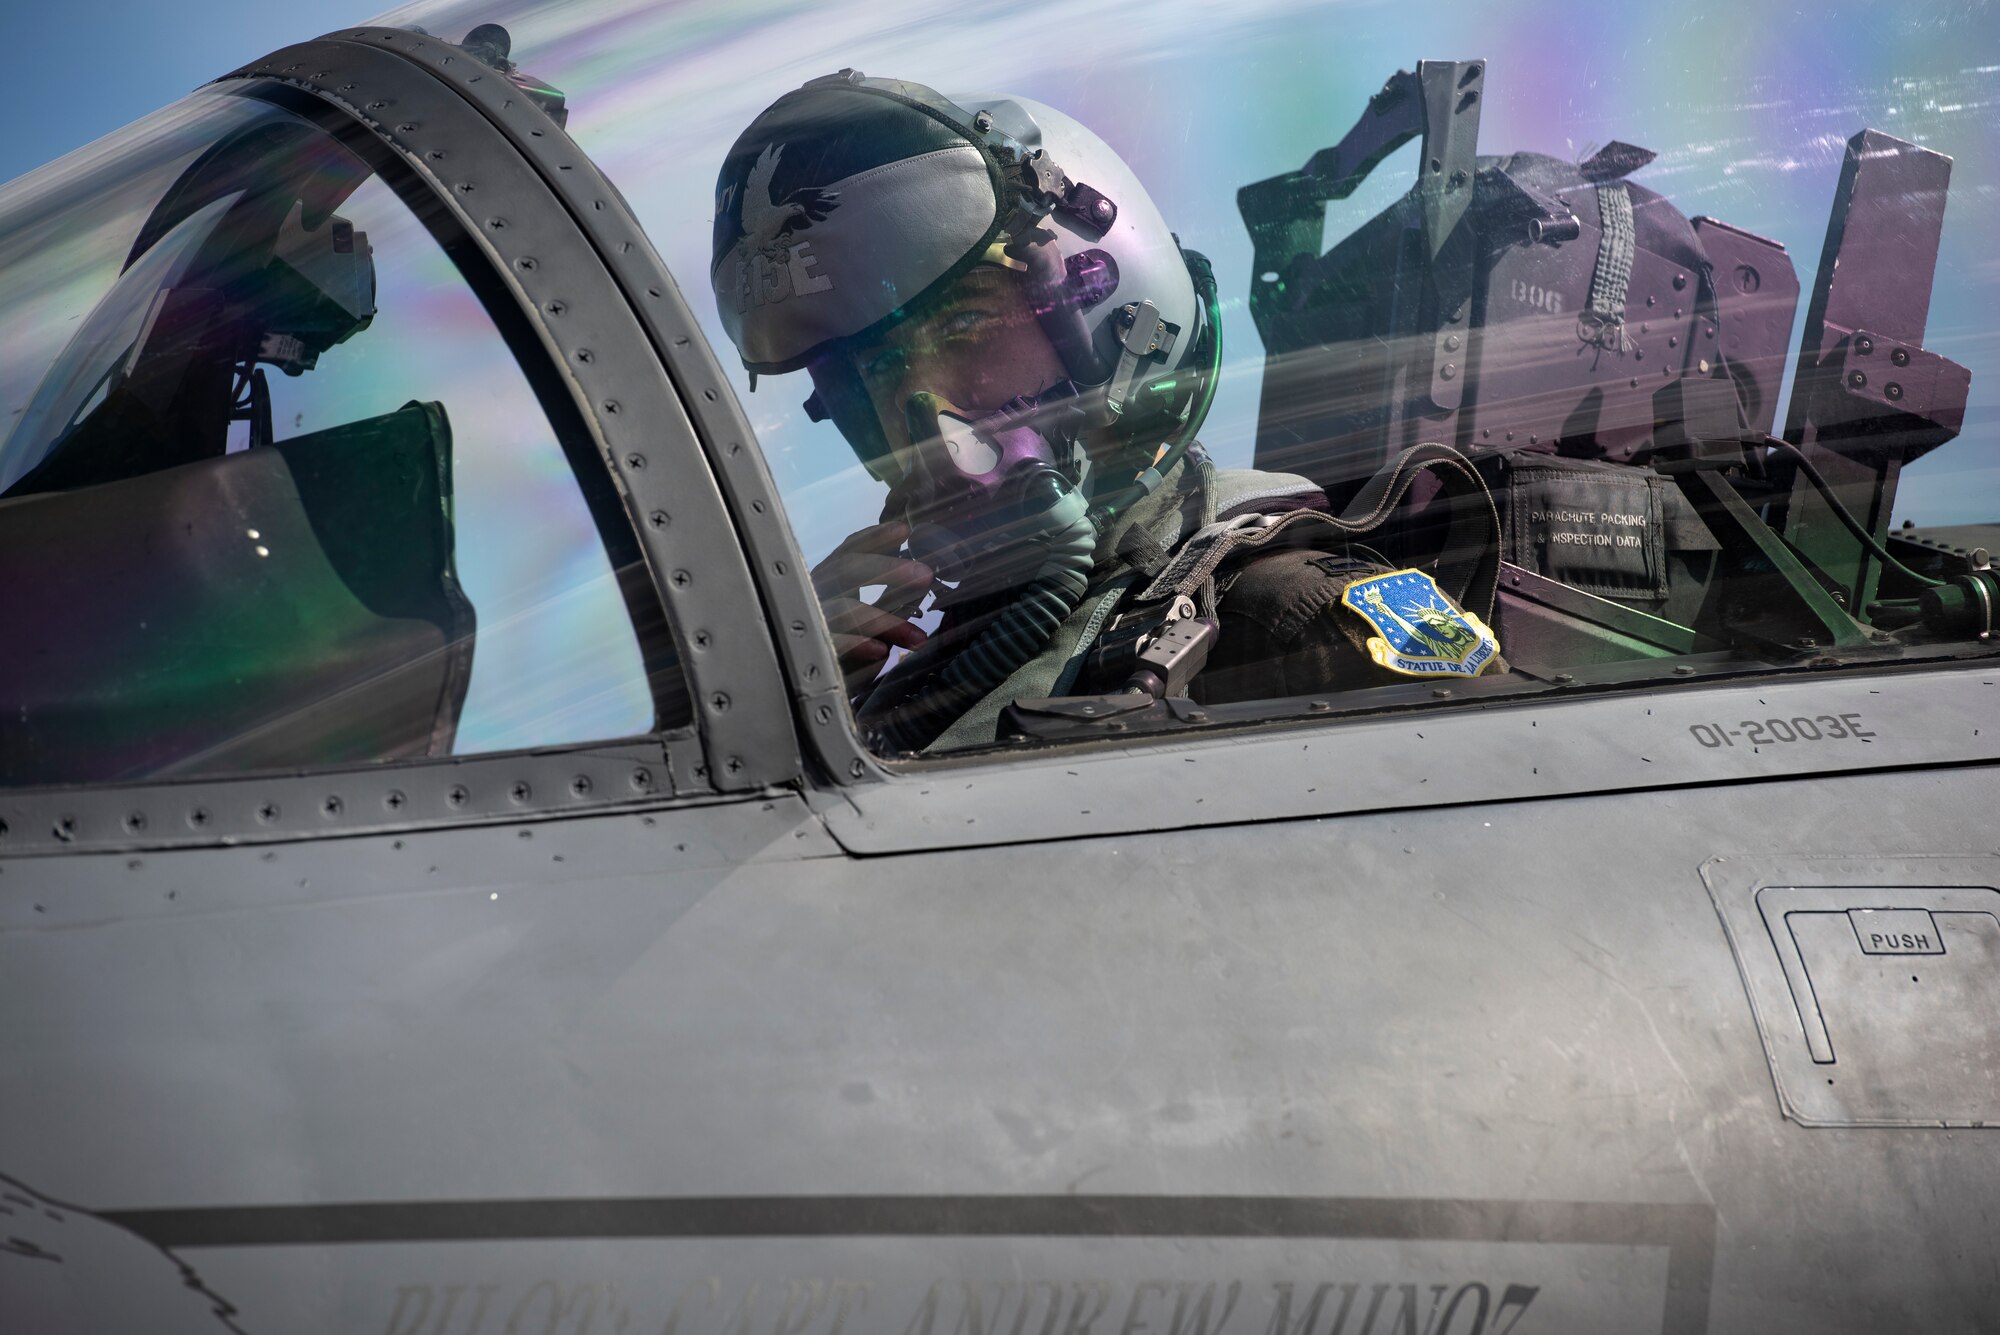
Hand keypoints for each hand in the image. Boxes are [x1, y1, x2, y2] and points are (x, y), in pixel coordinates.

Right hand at [811, 520, 932, 696]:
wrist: (818, 689)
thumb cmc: (848, 650)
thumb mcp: (872, 621)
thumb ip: (892, 600)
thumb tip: (924, 578)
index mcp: (830, 582)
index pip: (849, 550)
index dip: (874, 537)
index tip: (905, 530)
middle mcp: (817, 594)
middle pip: (845, 568)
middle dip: (886, 568)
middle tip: (924, 575)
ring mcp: (812, 621)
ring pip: (845, 609)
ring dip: (885, 620)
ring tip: (918, 636)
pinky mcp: (811, 651)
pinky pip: (833, 643)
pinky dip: (856, 644)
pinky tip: (880, 651)